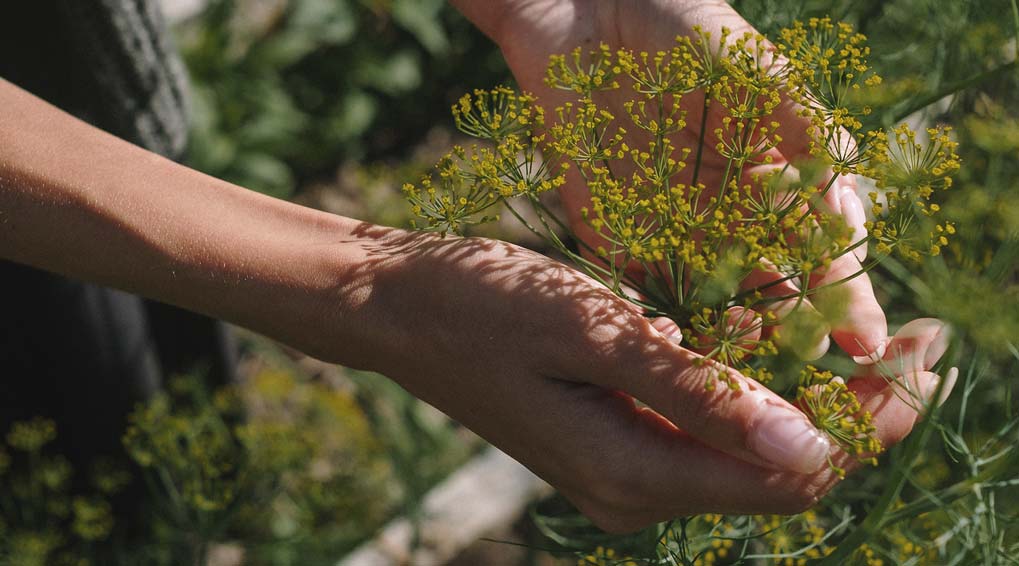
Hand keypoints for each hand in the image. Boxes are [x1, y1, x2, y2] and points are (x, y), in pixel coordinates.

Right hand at [338, 225, 953, 531]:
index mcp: (635, 472)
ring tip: (866, 340)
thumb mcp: (594, 333)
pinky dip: (757, 395)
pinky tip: (778, 346)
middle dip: (861, 412)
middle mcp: (638, 492)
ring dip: (814, 402)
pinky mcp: (616, 443)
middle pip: (783, 472)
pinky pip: (710, 434)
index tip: (931, 354)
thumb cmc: (483, 306)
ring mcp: (625, 473)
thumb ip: (698, 394)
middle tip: (922, 341)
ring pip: (752, 453)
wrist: (398, 309)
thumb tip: (811, 445)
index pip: (793, 472)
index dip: (873, 420)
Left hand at [453, 0, 886, 359]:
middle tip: (813, 368)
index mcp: (774, 179)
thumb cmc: (684, 31)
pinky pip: (643, 289)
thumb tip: (849, 206)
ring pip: (712, 301)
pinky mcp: (614, 234)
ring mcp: (672, 229)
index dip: (846, 295)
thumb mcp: (759, 73)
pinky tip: (685, 348)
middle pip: (773, 288)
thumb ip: (805, 135)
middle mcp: (728, 214)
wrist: (586, 13)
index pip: (821, 251)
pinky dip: (664, 322)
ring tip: (752, 361)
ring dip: (733, 335)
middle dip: (795, 330)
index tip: (865, 341)